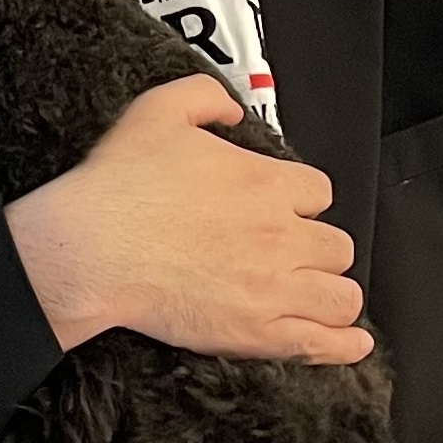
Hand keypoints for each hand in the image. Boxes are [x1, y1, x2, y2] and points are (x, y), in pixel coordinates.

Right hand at [3, 76, 372, 362]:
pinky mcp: (257, 331)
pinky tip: (351, 344)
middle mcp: (280, 235)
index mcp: (265, 183)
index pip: (319, 192)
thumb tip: (231, 109)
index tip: (287, 210)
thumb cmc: (118, 188)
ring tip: (317, 296)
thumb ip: (205, 97)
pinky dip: (343, 344)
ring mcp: (273, 287)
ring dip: (331, 293)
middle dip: (319, 249)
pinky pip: (322, 342)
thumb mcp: (159, 110)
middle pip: (337, 245)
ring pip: (341, 295)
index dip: (303, 202)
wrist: (91, 249)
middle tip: (296, 255)